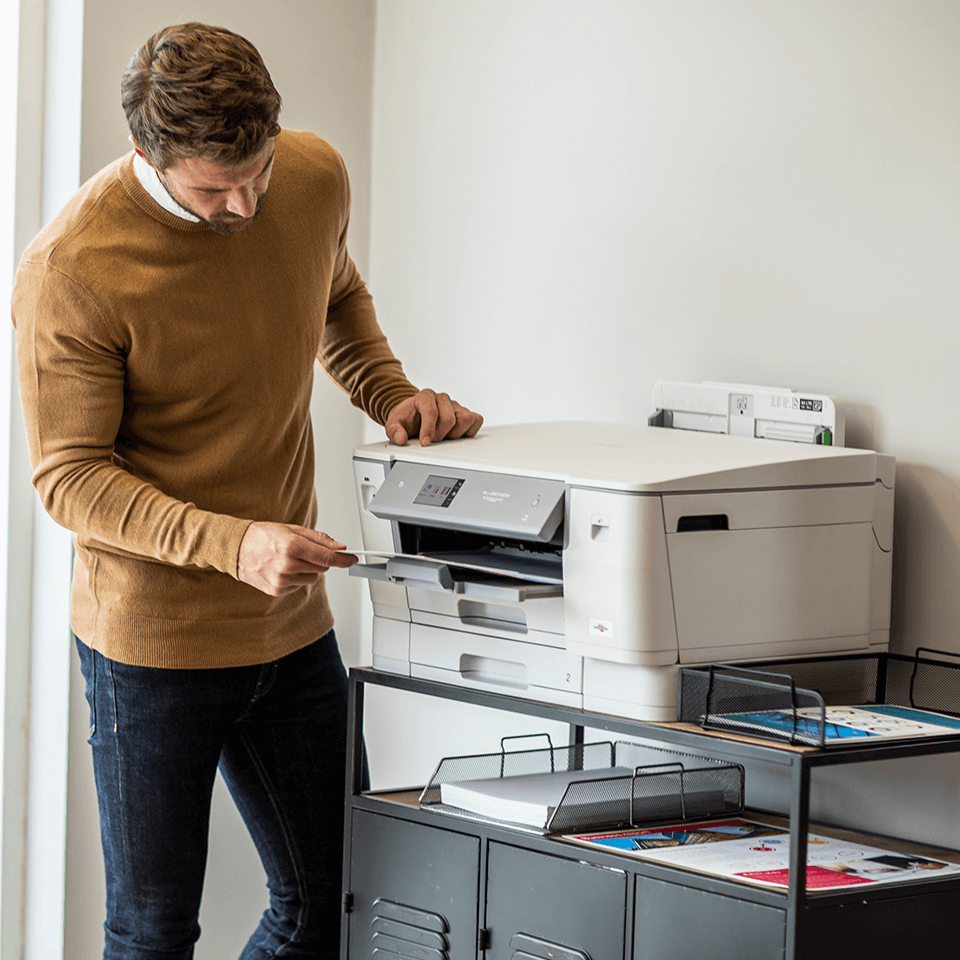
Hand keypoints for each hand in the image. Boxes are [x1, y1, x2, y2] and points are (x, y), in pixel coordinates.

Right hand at [237, 522, 356, 596]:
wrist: (237, 549)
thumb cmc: (263, 536)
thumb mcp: (292, 530)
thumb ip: (319, 539)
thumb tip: (339, 547)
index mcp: (292, 546)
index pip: (327, 557)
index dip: (343, 559)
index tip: (352, 560)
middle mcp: (287, 565)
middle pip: (322, 567)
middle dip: (319, 559)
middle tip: (304, 550)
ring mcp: (282, 580)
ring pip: (312, 577)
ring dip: (307, 568)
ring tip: (289, 558)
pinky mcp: (277, 590)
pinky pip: (298, 584)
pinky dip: (295, 577)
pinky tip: (281, 568)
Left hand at [385, 389, 482, 445]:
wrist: (413, 414)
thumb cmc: (407, 418)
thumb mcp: (394, 424)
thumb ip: (394, 431)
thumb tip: (401, 439)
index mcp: (425, 396)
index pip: (431, 412)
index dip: (429, 430)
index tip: (425, 442)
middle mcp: (442, 399)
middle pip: (449, 419)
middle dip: (440, 435)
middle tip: (432, 440)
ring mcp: (455, 405)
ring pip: (466, 418)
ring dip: (455, 433)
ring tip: (444, 436)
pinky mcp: (465, 413)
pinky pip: (476, 420)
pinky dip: (468, 430)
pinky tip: (456, 434)